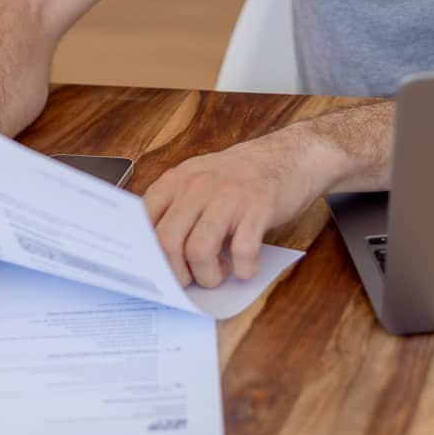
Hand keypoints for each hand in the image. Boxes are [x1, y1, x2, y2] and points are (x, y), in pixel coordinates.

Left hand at [142, 130, 326, 288]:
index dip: (147, 252)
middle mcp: (198, 185)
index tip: (157, 270)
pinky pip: (242, 252)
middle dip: (176, 274)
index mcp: (178, 180)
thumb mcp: (199, 179)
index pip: (144, 220)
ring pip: (199, 251)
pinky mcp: (259, 207)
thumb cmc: (241, 176)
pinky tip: (246, 266)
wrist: (290, 154)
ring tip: (219, 273)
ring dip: (208, 276)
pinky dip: (243, 270)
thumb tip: (156, 252)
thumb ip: (176, 207)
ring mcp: (229, 196)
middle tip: (190, 280)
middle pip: (167, 241)